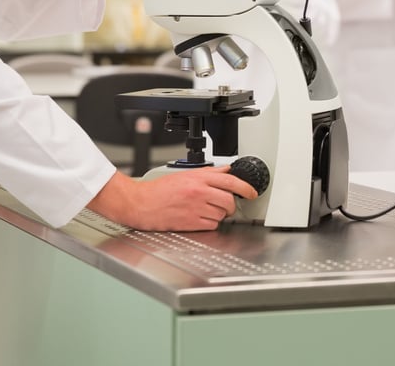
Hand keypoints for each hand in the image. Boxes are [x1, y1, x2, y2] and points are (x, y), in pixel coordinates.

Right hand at [86, 166, 257, 231]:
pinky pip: (212, 224)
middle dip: (229, 204)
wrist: (142, 204)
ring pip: (222, 214)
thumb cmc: (160, 190)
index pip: (230, 181)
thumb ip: (208, 173)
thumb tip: (226, 170)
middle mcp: (199, 192)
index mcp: (198, 178)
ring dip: (218, 214)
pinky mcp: (192, 223)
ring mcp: (196, 208)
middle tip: (223, 204)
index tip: (252, 193)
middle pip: (229, 200)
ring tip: (204, 210)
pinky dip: (209, 223)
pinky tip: (198, 218)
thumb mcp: (185, 174)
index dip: (245, 187)